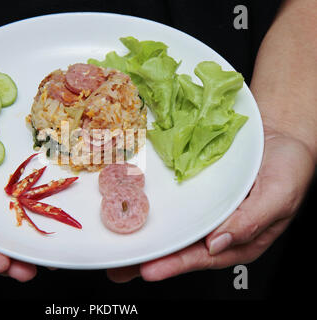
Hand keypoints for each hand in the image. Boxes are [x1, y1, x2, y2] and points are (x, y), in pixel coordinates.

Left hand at [107, 127, 314, 281]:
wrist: (281, 134)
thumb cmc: (289, 167)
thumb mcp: (279, 194)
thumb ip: (252, 221)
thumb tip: (218, 245)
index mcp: (240, 238)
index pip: (203, 258)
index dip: (175, 265)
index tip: (148, 270)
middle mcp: (218, 228)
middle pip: (181, 249)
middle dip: (151, 259)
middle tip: (120, 268)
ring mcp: (206, 210)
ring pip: (174, 230)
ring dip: (147, 239)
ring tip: (118, 249)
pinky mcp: (197, 192)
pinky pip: (176, 204)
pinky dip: (157, 212)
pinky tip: (135, 216)